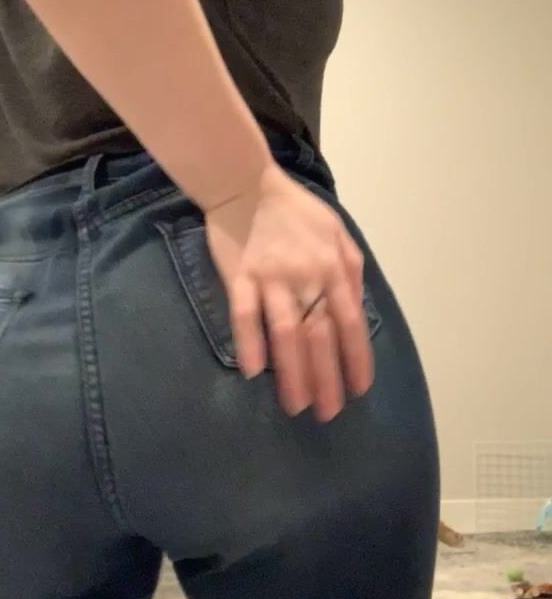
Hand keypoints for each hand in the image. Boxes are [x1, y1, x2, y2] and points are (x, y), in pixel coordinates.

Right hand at [204, 162, 373, 421]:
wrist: (247, 184)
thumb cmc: (297, 213)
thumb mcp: (337, 235)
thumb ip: (350, 273)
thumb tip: (356, 313)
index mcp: (335, 268)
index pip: (350, 323)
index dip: (356, 359)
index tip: (358, 390)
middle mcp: (307, 276)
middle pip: (320, 336)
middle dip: (327, 378)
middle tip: (328, 413)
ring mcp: (272, 277)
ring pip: (286, 332)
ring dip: (292, 373)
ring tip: (296, 405)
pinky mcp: (240, 276)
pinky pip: (245, 314)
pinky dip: (250, 342)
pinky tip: (252, 371)